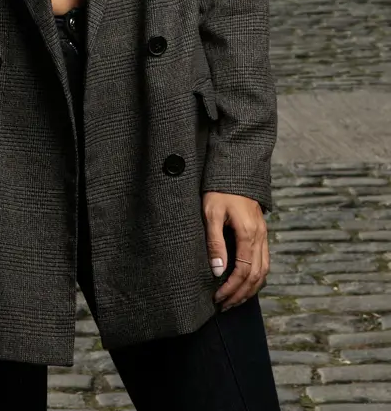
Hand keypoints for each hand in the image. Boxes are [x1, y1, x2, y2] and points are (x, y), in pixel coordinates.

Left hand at [203, 192, 268, 310]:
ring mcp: (263, 236)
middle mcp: (260, 237)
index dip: (231, 288)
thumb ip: (215, 242)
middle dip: (239, 294)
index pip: (244, 271)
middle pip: (256, 276)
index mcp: (248, 233)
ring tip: (233, 300)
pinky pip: (264, 262)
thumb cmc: (219, 190)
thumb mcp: (211, 213)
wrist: (236, 170)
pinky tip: (245, 283)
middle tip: (223, 305)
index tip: (217, 298)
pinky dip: (256, 278)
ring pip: (263, 271)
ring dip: (249, 289)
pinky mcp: (261, 233)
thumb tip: (218, 271)